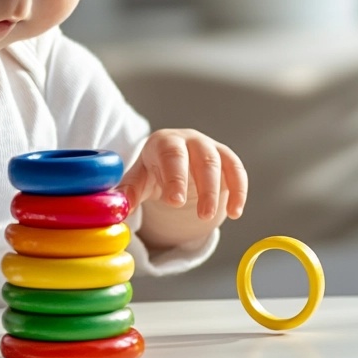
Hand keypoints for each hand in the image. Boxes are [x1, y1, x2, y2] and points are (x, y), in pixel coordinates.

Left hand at [117, 129, 247, 222]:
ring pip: (221, 164)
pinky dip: (239, 191)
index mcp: (163, 141)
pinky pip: (237, 171)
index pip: (171, 154)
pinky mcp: (226, 158)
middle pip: (202, 158)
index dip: (175, 177)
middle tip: (202, 215)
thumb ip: (130, 192)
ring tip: (211, 218)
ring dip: (218, 192)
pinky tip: (235, 213)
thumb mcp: (139, 179)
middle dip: (204, 188)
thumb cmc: (153, 169)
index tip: (175, 201)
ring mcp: (210, 147)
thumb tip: (119, 209)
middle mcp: (189, 139)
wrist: (171, 160)